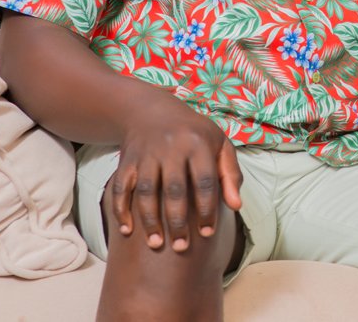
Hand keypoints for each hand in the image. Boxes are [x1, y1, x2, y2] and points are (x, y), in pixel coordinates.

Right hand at [109, 96, 243, 252]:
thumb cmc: (194, 133)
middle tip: (182, 247)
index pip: (205, 182)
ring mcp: (147, 154)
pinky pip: (122, 187)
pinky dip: (122, 209)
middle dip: (178, 221)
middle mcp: (172, 148)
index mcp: (198, 144)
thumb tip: (236, 207)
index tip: (207, 233)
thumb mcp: (219, 144)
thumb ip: (230, 174)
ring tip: (157, 244)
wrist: (153, 110)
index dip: (207, 209)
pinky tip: (127, 230)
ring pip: (147, 191)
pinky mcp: (127, 160)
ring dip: (150, 220)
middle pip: (175, 190)